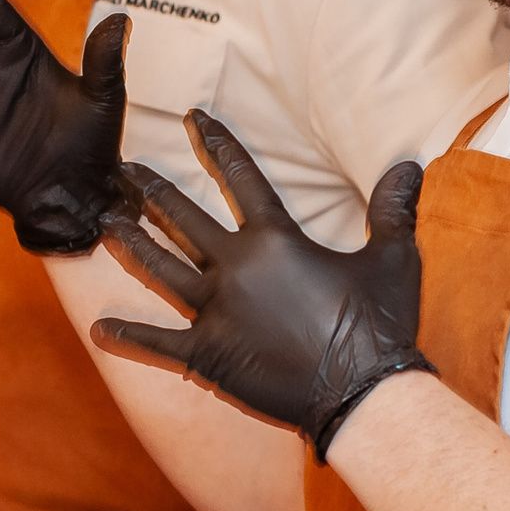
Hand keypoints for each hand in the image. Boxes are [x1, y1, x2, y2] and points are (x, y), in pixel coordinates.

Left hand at [95, 109, 432, 462]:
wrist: (363, 393)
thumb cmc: (380, 322)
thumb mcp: (394, 257)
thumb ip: (392, 207)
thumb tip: (411, 164)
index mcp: (274, 240)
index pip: (240, 177)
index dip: (216, 143)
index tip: (191, 118)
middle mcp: (235, 268)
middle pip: (182, 219)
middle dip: (150, 191)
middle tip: (124, 172)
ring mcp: (215, 313)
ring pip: (160, 269)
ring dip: (130, 245)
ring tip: (105, 223)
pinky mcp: (207, 356)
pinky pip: (158, 344)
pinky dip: (127, 338)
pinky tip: (98, 329)